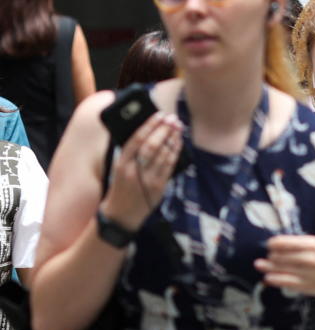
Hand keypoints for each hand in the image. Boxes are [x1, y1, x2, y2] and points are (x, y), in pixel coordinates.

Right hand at [100, 110, 183, 229]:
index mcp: (121, 163)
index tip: (159, 114)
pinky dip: (175, 153)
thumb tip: (149, 132)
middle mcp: (134, 171)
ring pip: (163, 155)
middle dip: (163, 130)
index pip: (136, 140)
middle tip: (172, 118)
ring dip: (172, 139)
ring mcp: (148, 180)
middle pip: (152, 146)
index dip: (149, 126)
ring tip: (178, 127)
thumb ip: (131, 154)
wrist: (120, 214)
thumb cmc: (120, 187)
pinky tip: (179, 143)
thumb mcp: (120, 168)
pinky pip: (169, 166)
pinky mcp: (159, 187)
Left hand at [255, 235, 314, 298]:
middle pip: (279, 256)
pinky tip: (268, 278)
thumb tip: (279, 245)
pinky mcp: (308, 287)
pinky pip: (286, 283)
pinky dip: (274, 280)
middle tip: (267, 257)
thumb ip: (304, 245)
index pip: (283, 242)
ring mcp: (309, 273)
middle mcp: (310, 258)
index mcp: (314, 244)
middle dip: (271, 256)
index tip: (270, 245)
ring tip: (260, 265)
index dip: (273, 244)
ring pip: (280, 269)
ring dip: (268, 267)